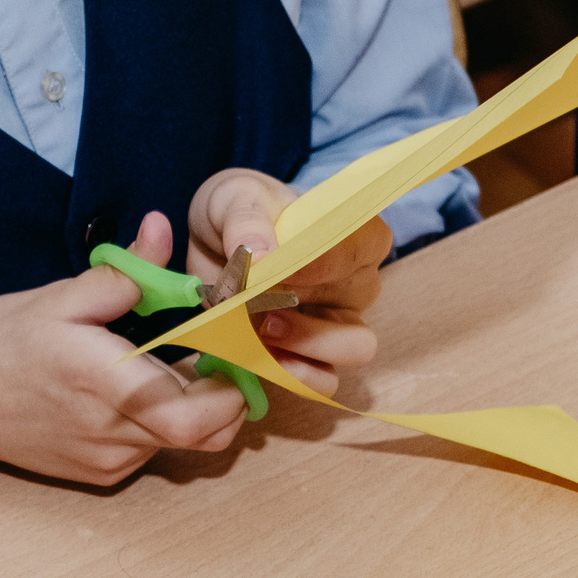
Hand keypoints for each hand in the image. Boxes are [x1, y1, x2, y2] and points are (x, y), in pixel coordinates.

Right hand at [0, 212, 250, 487]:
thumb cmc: (0, 344)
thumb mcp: (56, 297)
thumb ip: (120, 273)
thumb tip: (162, 230)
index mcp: (105, 382)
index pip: (197, 416)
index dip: (233, 392)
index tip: (232, 351)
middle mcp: (112, 431)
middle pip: (205, 433)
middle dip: (224, 396)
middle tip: (213, 356)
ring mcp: (108, 460)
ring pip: (178, 440)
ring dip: (188, 405)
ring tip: (161, 364)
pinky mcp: (102, 474)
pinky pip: (150, 449)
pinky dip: (155, 421)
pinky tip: (126, 390)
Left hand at [186, 168, 388, 393]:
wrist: (214, 240)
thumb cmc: (239, 210)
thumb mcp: (234, 198)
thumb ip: (246, 221)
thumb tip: (262, 257)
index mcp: (352, 234)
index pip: (360, 247)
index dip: (319, 262)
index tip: (274, 264)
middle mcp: (357, 281)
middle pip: (363, 300)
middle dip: (312, 314)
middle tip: (259, 303)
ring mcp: (338, 322)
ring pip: (354, 349)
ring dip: (305, 345)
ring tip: (261, 326)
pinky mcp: (309, 353)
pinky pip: (322, 379)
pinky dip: (291, 372)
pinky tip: (258, 353)